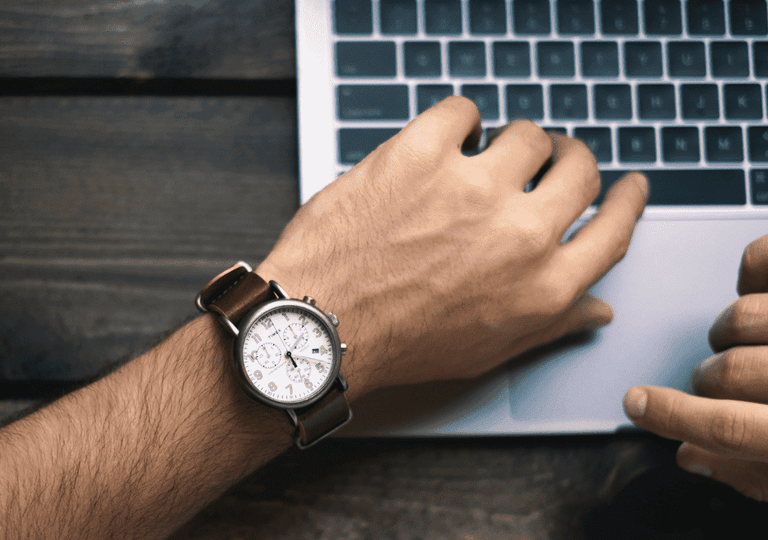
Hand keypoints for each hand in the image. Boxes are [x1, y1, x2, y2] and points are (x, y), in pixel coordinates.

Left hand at [257, 96, 647, 395]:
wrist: (321, 326)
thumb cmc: (397, 343)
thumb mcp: (486, 351)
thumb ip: (550, 324)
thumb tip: (596, 307)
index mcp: (543, 286)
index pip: (614, 229)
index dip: (627, 200)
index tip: (627, 185)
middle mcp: (519, 234)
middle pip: (579, 170)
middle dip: (570, 160)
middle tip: (550, 160)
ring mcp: (471, 188)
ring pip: (527, 134)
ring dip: (512, 142)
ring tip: (484, 156)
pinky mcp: (421, 155)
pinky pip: (463, 111)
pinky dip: (458, 121)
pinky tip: (446, 140)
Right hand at [624, 235, 767, 501]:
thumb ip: (752, 472)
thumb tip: (690, 455)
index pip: (727, 431)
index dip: (673, 418)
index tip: (635, 403)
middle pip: (727, 373)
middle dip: (709, 380)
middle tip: (712, 381)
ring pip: (742, 318)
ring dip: (730, 330)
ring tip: (744, 340)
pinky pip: (765, 260)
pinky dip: (753, 267)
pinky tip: (754, 286)